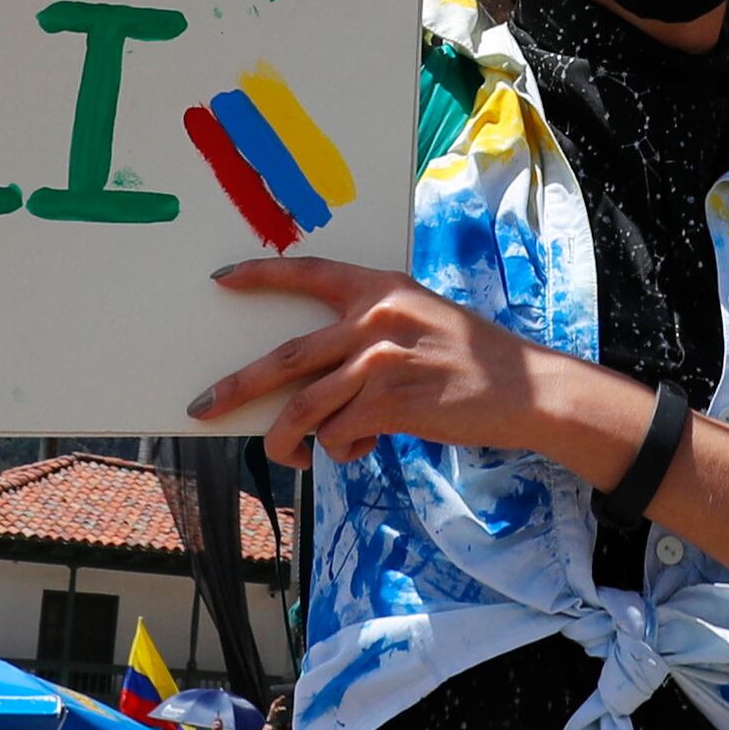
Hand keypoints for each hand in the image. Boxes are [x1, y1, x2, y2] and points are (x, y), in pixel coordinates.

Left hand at [197, 259, 639, 473]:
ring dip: (286, 441)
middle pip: (285, 358)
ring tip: (288, 456)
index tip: (222, 278)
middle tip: (203, 406)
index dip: (261, 275)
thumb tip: (316, 378)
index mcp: (380, 288)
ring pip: (303, 410)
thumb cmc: (472, 358)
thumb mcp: (421, 320)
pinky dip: (342, 450)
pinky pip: (338, 435)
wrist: (525, 387)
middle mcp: (374, 318)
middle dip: (238, 387)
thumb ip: (371, 333)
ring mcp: (379, 361)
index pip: (309, 273)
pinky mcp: (389, 403)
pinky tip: (364, 448)